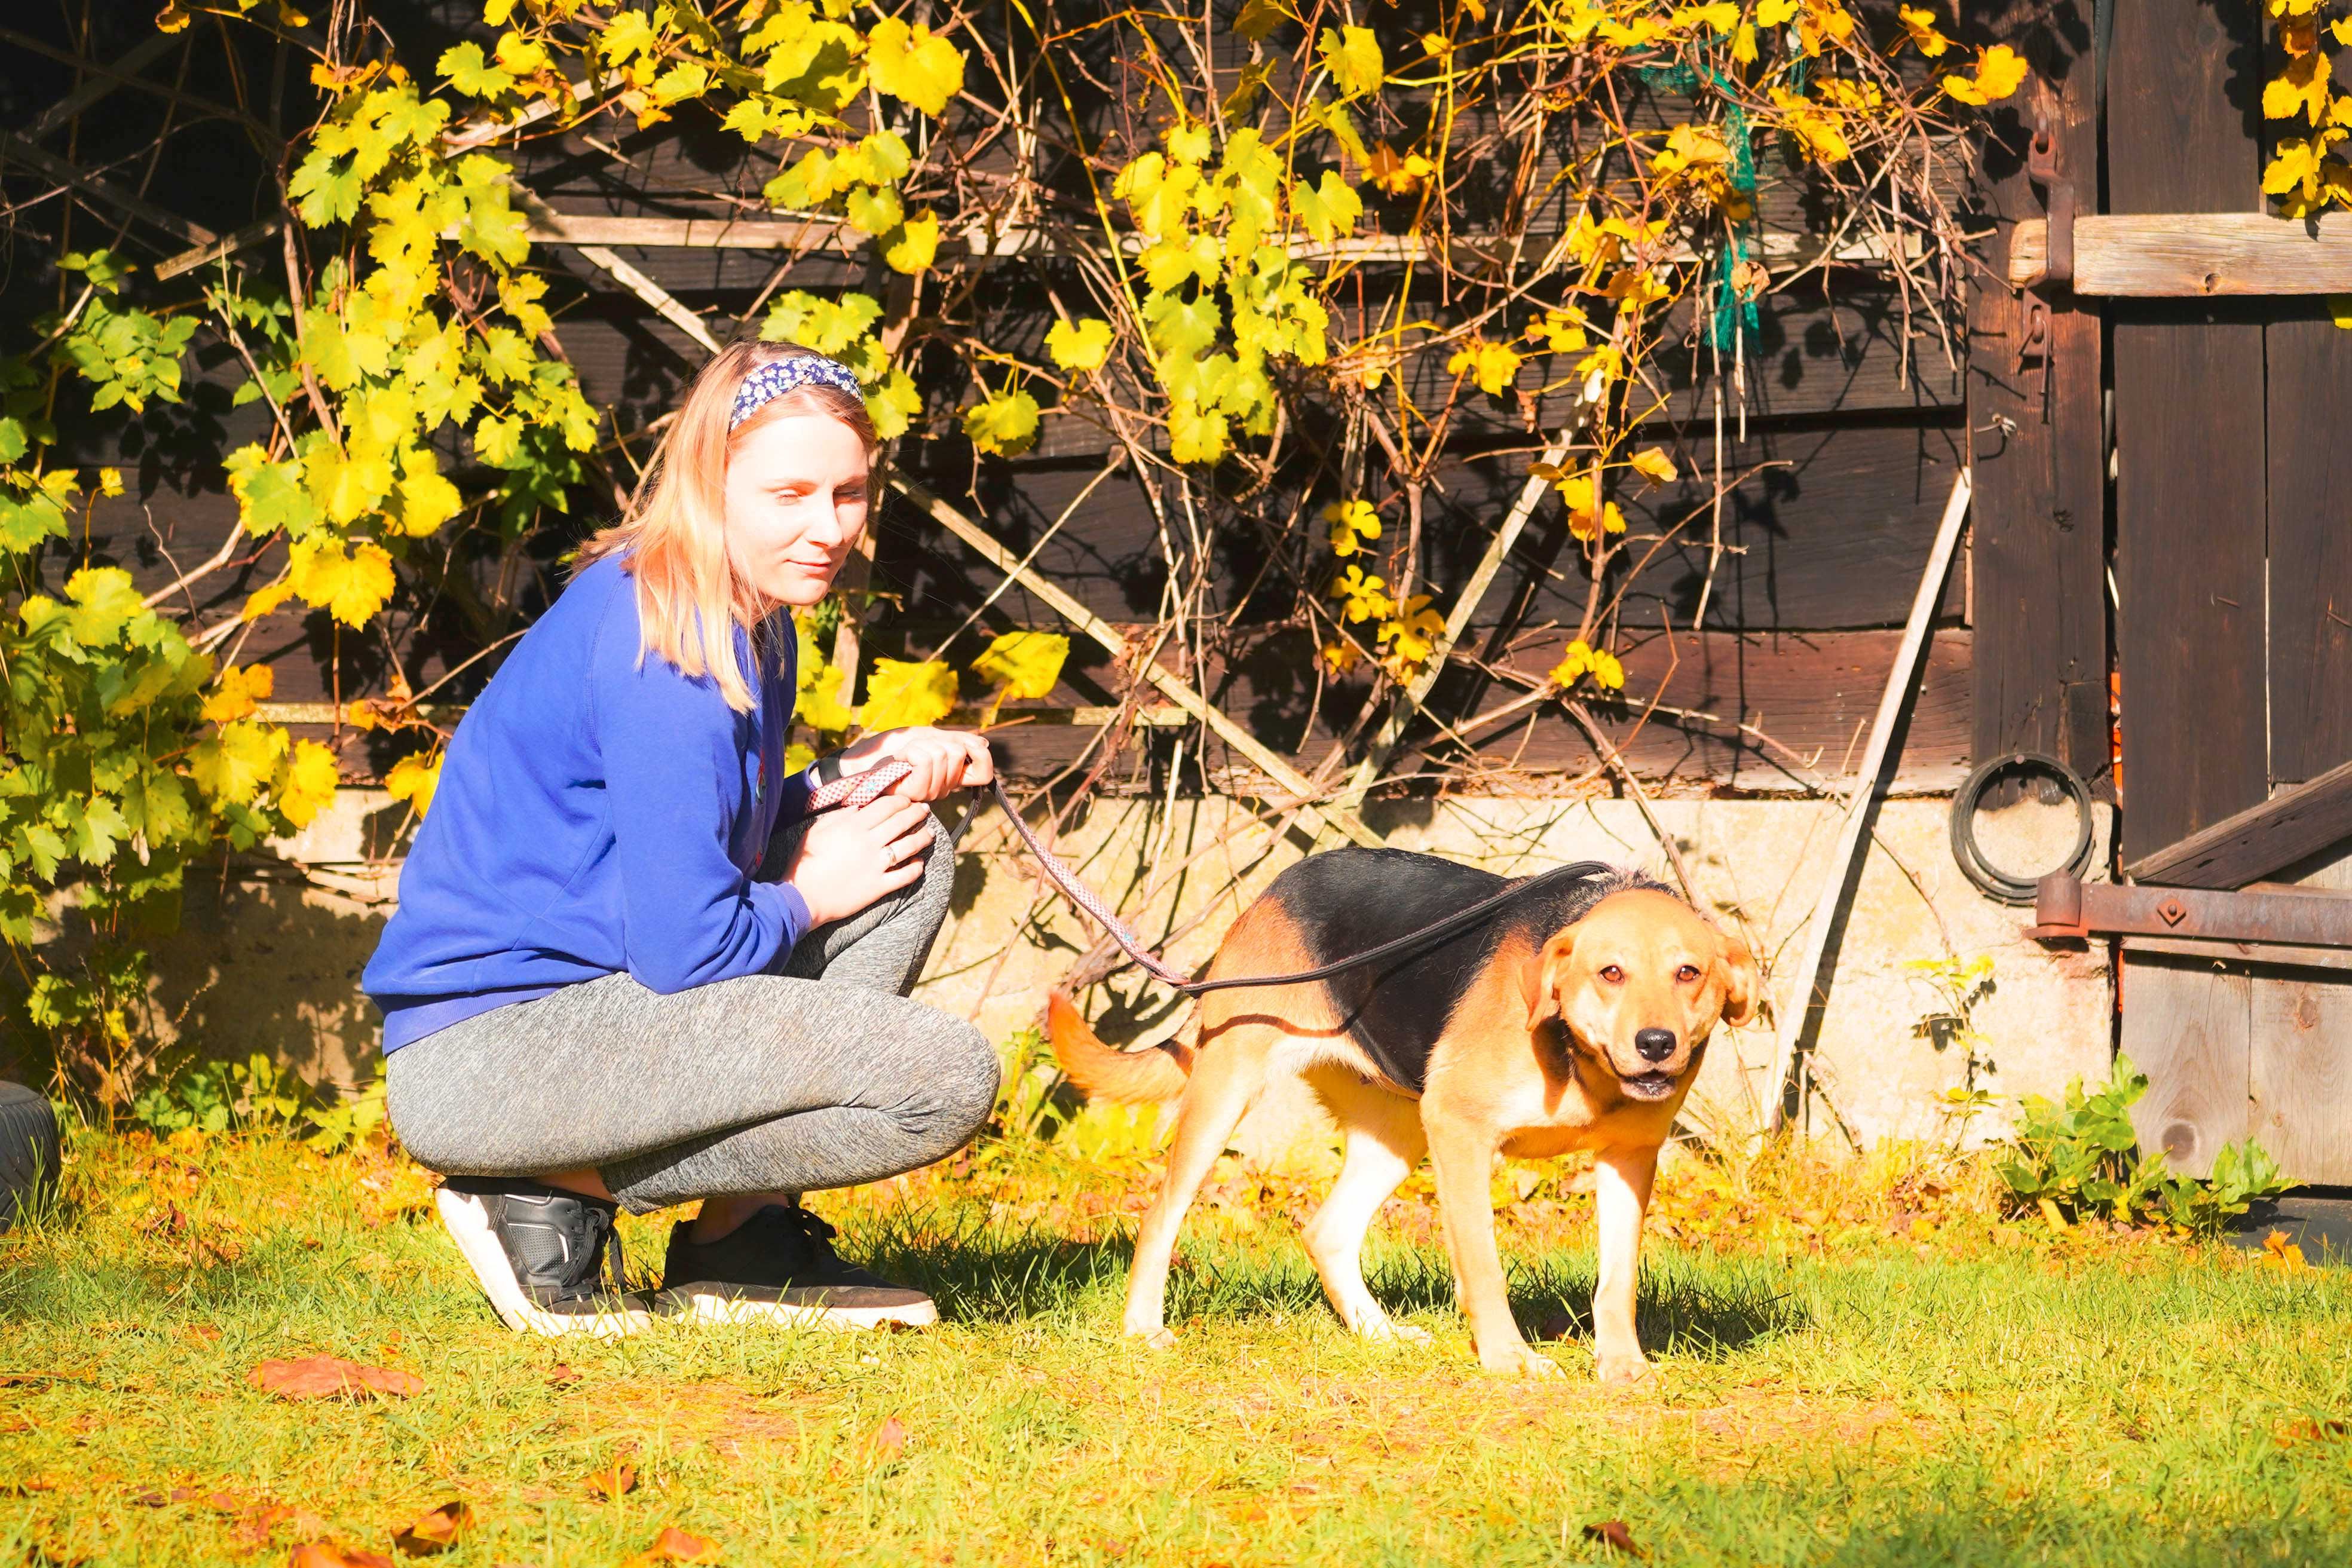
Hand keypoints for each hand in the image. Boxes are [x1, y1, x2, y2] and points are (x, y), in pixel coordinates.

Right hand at [783, 796, 934, 926]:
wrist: (801, 897)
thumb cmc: (805, 861)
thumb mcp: (817, 830)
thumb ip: (840, 816)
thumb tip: (860, 807)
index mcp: (854, 826)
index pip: (886, 806)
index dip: (901, 800)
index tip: (908, 800)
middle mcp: (869, 843)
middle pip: (901, 822)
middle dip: (916, 813)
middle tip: (924, 810)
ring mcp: (876, 865)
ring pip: (909, 846)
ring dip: (923, 837)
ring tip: (930, 833)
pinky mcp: (879, 887)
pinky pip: (905, 876)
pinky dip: (916, 868)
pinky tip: (920, 862)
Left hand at [837, 727, 993, 801]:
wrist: (862, 759)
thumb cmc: (892, 749)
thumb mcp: (927, 738)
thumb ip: (955, 740)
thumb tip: (984, 744)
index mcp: (950, 776)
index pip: (984, 774)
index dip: (981, 756)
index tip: (964, 746)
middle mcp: (944, 787)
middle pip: (957, 752)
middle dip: (935, 740)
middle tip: (915, 748)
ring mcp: (930, 792)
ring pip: (941, 754)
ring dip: (919, 745)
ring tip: (904, 756)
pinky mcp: (914, 792)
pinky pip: (925, 760)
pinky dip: (910, 751)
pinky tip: (899, 761)